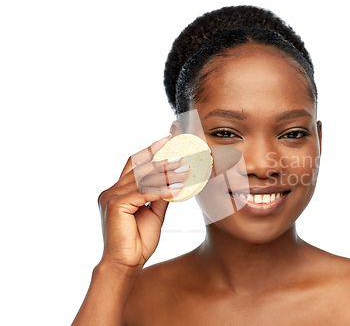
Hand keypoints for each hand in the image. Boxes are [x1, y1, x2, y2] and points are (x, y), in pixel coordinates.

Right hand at [97, 136, 186, 271]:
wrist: (126, 263)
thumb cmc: (138, 241)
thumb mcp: (153, 213)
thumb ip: (159, 195)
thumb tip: (172, 181)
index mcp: (117, 191)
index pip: (134, 164)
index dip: (150, 151)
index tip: (166, 140)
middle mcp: (111, 191)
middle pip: (140, 168)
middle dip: (162, 160)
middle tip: (182, 153)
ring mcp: (111, 197)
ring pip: (143, 179)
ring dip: (166, 174)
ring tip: (185, 170)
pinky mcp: (116, 205)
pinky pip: (144, 193)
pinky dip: (162, 190)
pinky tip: (177, 189)